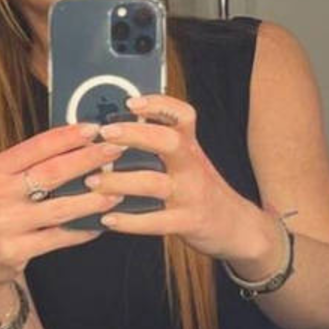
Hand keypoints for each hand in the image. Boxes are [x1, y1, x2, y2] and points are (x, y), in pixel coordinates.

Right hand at [0, 123, 126, 308]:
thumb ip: (29, 164)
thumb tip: (75, 143)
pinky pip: (59, 238)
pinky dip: (83, 230)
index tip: (94, 129)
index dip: (68, 136)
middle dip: (88, 159)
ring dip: (93, 199)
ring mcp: (5, 224)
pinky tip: (99, 223)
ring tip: (117, 190)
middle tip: (114, 151)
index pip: (36, 146)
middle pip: (52, 173)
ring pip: (60, 208)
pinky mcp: (14, 250)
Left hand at [84, 94, 273, 264]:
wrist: (236, 226)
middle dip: (134, 134)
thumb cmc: (200, 189)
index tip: (131, 101)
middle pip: (168, 141)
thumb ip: (160, 146)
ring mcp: (191, 194)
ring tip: (92, 180)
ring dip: (119, 180)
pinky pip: (156, 221)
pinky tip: (108, 219)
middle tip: (104, 134)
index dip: (159, 104)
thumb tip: (116, 129)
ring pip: (154, 183)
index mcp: (190, 147)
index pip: (183, 116)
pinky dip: (129, 221)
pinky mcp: (188, 222)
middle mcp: (192, 166)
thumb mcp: (188, 162)